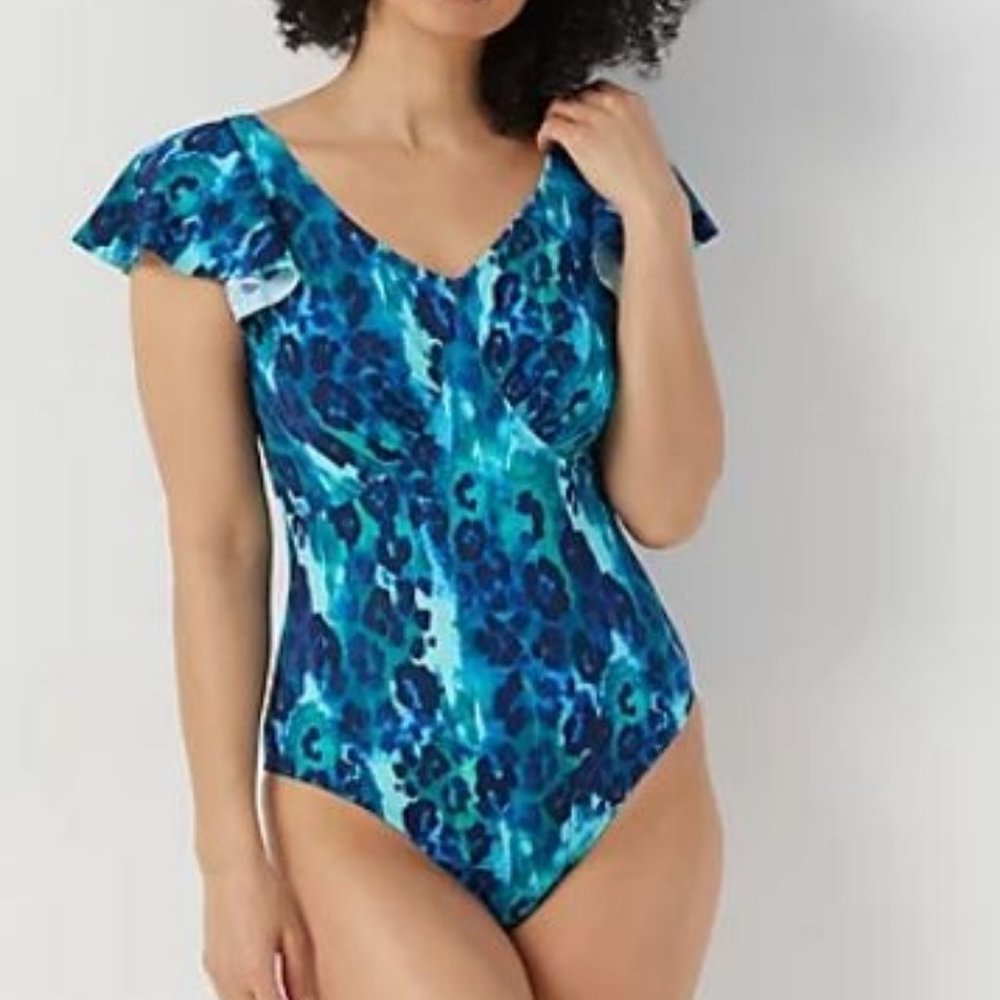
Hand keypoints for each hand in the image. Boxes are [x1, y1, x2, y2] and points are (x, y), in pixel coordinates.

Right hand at [200, 855, 317, 999]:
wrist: (230, 866)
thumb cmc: (265, 890)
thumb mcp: (293, 930)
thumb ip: (299, 972)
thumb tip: (309, 997)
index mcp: (255, 972)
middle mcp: (230, 978)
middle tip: (293, 993)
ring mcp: (216, 972)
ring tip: (280, 987)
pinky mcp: (210, 962)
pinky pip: (226, 992)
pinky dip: (243, 994)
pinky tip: (260, 981)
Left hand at [536, 79, 690, 231]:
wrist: (648, 194)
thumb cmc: (648, 178)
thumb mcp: (642, 139)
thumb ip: (622, 127)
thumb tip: (603, 135)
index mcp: (631, 101)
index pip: (598, 89)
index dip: (584, 104)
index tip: (579, 118)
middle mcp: (612, 103)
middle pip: (577, 94)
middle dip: (569, 112)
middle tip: (563, 129)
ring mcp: (594, 118)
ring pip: (560, 106)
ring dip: (554, 121)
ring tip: (553, 139)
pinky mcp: (579, 136)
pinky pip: (551, 125)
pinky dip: (544, 135)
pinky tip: (546, 147)